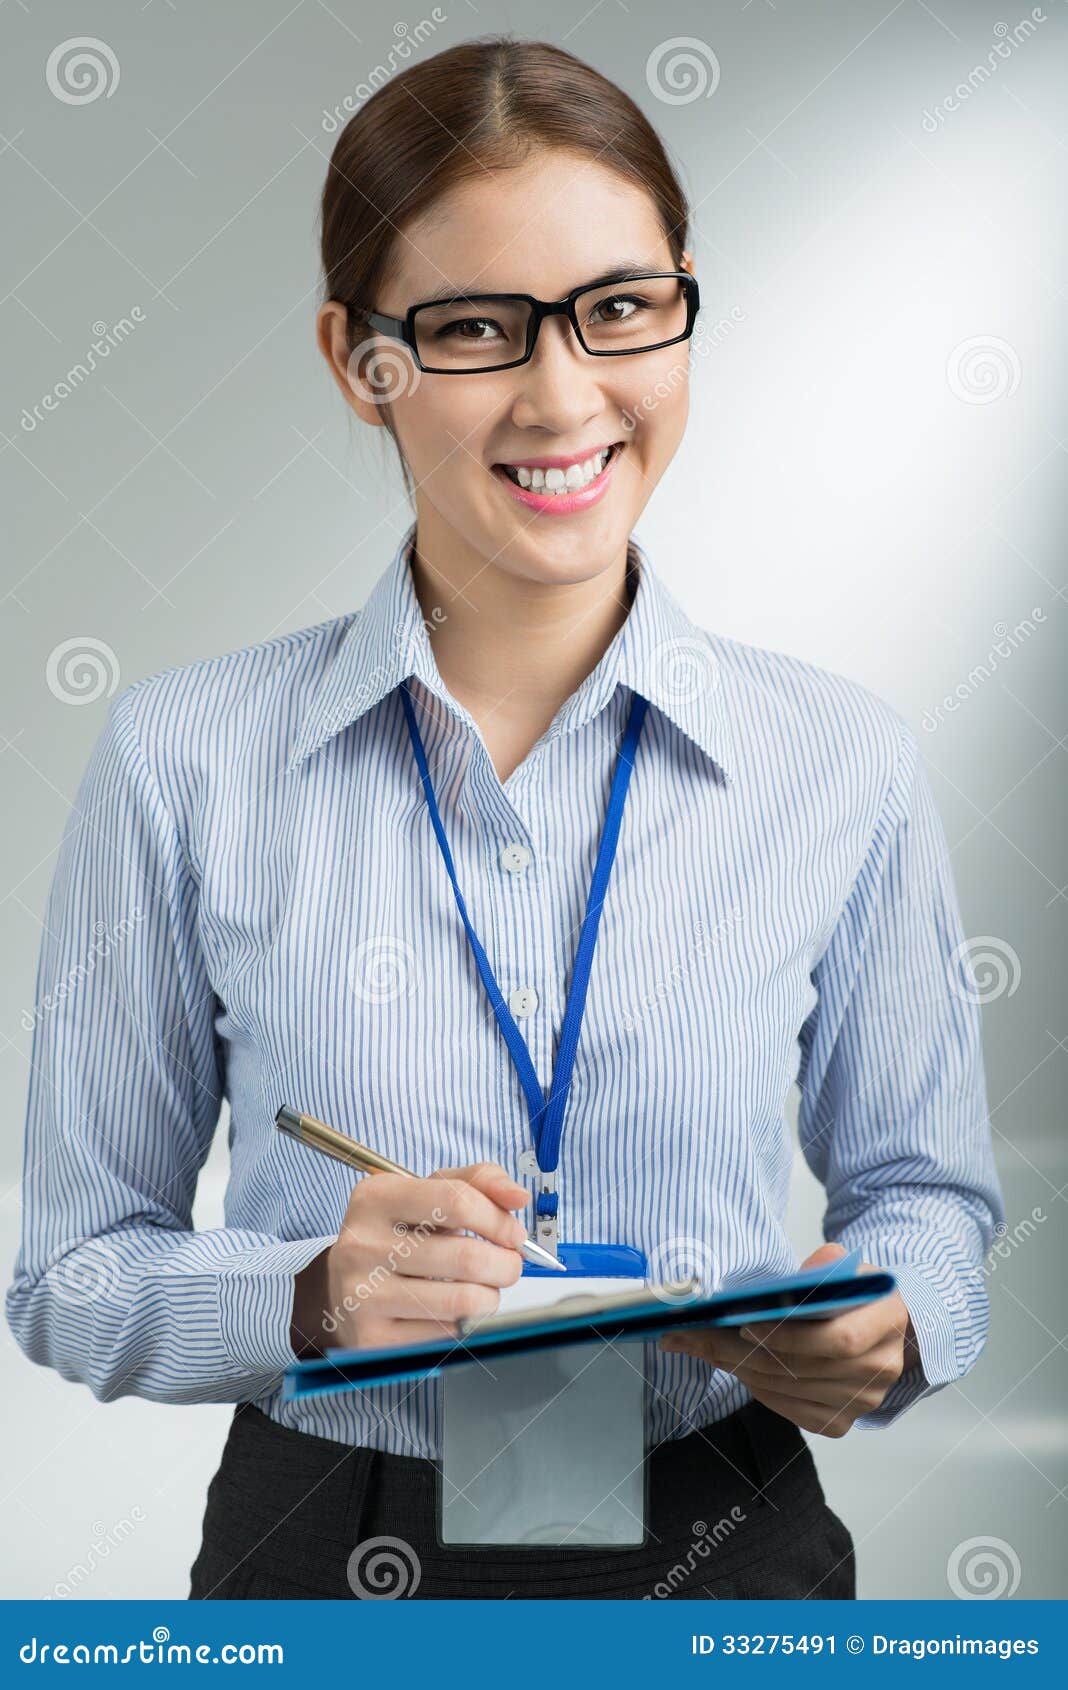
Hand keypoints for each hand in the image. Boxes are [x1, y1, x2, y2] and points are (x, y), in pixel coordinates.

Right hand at [290, 1161, 529, 1354]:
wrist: (342, 1288)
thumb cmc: (397, 1236)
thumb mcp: (428, 1193)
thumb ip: (477, 1182)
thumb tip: (517, 1197)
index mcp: (376, 1198)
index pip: (457, 1201)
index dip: (499, 1220)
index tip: (514, 1234)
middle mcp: (362, 1244)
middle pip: (467, 1257)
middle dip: (505, 1265)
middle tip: (508, 1266)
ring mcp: (363, 1294)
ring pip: (463, 1301)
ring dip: (491, 1297)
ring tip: (486, 1289)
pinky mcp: (372, 1337)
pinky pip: (447, 1334)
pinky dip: (466, 1324)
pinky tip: (455, 1310)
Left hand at [658, 1243, 917, 1437]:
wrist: (886, 1329)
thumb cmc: (857, 1295)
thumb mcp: (846, 1267)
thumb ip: (822, 1266)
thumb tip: (783, 1285)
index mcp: (887, 1319)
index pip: (840, 1338)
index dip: (790, 1336)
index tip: (745, 1323)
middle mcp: (881, 1367)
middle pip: (803, 1368)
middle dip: (742, 1351)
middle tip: (696, 1335)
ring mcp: (864, 1400)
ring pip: (791, 1390)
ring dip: (741, 1369)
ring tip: (705, 1347)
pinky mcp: (843, 1422)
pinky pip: (793, 1413)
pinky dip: (760, 1391)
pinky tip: (738, 1369)